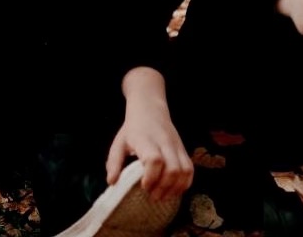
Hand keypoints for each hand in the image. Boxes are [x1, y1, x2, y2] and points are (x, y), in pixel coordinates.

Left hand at [107, 68, 192, 200]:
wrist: (150, 107)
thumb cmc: (133, 128)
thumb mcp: (119, 143)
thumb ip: (114, 163)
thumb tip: (112, 182)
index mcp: (146, 140)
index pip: (154, 160)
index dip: (152, 176)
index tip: (144, 186)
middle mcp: (164, 142)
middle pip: (173, 169)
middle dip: (164, 187)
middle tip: (152, 195)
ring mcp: (176, 145)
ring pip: (184, 170)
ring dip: (175, 187)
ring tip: (163, 195)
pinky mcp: (183, 148)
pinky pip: (190, 169)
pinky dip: (185, 183)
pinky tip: (174, 189)